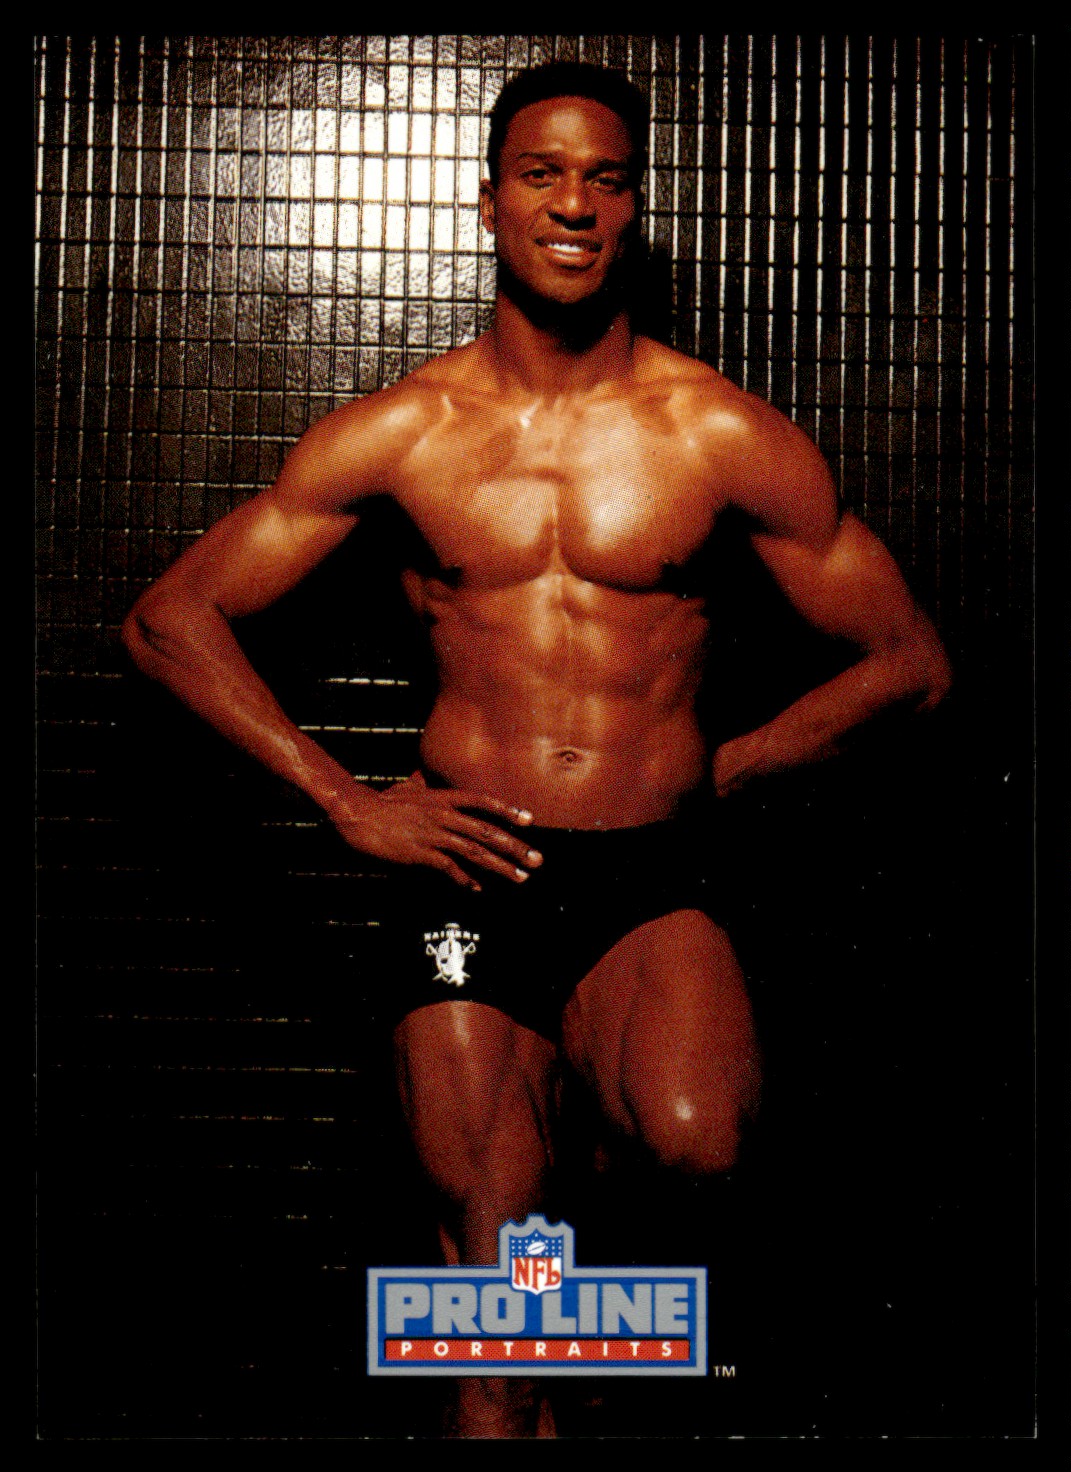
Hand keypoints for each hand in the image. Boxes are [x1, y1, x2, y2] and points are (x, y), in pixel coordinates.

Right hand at [332, 772, 543, 889]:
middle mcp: (444, 815)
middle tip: (537, 859)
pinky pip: (449, 868)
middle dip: (515, 847)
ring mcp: (434, 834)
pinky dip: (464, 879)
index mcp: (444, 798)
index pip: (483, 801)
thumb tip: (426, 775)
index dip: (508, 810)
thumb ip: (424, 784)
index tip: (530, 820)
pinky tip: (477, 888)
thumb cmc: (384, 801)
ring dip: (500, 866)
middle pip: (487, 832)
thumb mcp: (410, 788)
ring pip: (475, 852)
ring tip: (520, 877)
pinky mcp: (421, 853)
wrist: (359, 814)